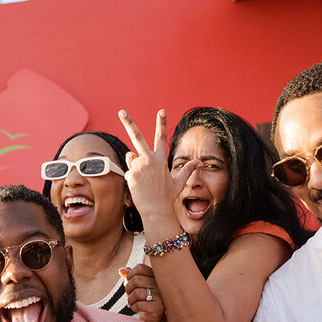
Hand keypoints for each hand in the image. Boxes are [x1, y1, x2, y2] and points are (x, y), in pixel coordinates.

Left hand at [118, 109, 192, 223]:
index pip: (161, 137)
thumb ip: (187, 170)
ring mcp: (139, 166)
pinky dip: (132, 179)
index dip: (161, 123)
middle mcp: (149, 159)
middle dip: (129, 123)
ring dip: (134, 166)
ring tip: (143, 180)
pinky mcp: (131, 174)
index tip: (161, 111)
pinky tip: (139, 187)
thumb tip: (199, 162)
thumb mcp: (179, 182)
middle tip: (122, 111)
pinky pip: (128, 172)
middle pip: (137, 136)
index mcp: (161, 159)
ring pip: (131, 158)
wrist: (156, 210)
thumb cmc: (168, 197)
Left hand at [120, 264, 163, 321]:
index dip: (130, 274)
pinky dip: (134, 307)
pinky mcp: (158, 307)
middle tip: (130, 295)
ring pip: (137, 292)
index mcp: (155, 276)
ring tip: (133, 303)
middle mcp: (159, 284)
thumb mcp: (136, 285)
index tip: (130, 282)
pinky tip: (137, 308)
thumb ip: (130, 276)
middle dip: (128, 289)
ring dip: (130, 299)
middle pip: (136, 280)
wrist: (152, 317)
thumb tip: (121, 270)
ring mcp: (160, 295)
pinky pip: (139, 305)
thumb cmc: (144, 299)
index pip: (140, 267)